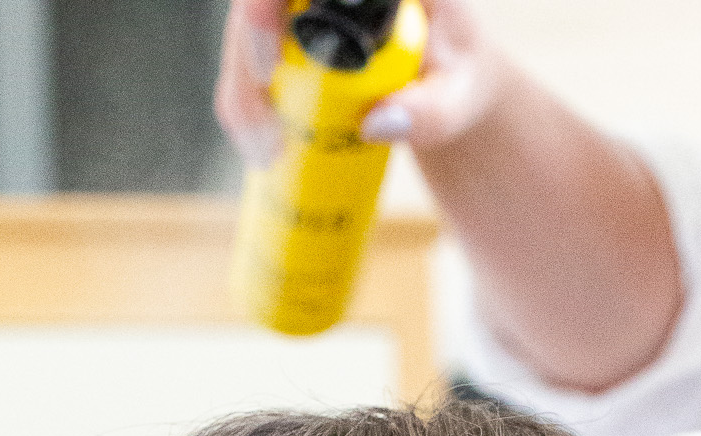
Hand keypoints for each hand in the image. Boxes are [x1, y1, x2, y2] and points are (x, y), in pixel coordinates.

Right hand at [214, 0, 505, 167]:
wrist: (450, 78)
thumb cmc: (459, 77)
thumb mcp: (460, 98)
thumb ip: (433, 111)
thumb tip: (374, 125)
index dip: (265, 5)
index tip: (267, 64)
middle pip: (261, 1)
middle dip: (244, 64)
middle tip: (265, 136)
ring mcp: (302, 2)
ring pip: (243, 29)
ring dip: (239, 93)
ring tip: (265, 155)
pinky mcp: (286, 31)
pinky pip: (245, 58)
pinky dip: (242, 104)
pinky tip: (258, 148)